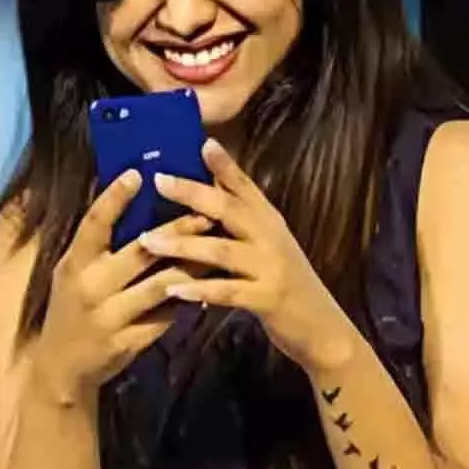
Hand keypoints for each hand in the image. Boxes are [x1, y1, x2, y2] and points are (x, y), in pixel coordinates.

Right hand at [30, 169, 212, 406]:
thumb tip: (129, 198)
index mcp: (75, 263)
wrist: (62, 367)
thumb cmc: (72, 307)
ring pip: (162, 285)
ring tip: (217, 246)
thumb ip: (98, 243)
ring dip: (193, 265)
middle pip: (141, 252)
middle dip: (178, 229)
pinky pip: (166, 317)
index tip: (138, 173)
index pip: (94, 224)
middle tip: (208, 209)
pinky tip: (208, 286)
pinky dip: (188, 299)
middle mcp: (91, 287)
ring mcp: (111, 317)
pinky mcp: (129, 342)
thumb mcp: (74, 271)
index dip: (115, 198)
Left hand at [140, 140, 357, 375]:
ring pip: (221, 251)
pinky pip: (228, 292)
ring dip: (182, 244)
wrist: (321, 327)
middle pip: (229, 209)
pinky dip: (200, 290)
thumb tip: (208, 191)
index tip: (202, 142)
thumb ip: (242, 220)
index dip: (225, 164)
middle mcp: (271, 238)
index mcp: (269, 221)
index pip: (246, 186)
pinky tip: (173, 289)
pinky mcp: (267, 299)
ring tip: (147, 240)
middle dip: (192, 193)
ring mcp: (270, 268)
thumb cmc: (284, 282)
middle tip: (158, 180)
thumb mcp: (268, 244)